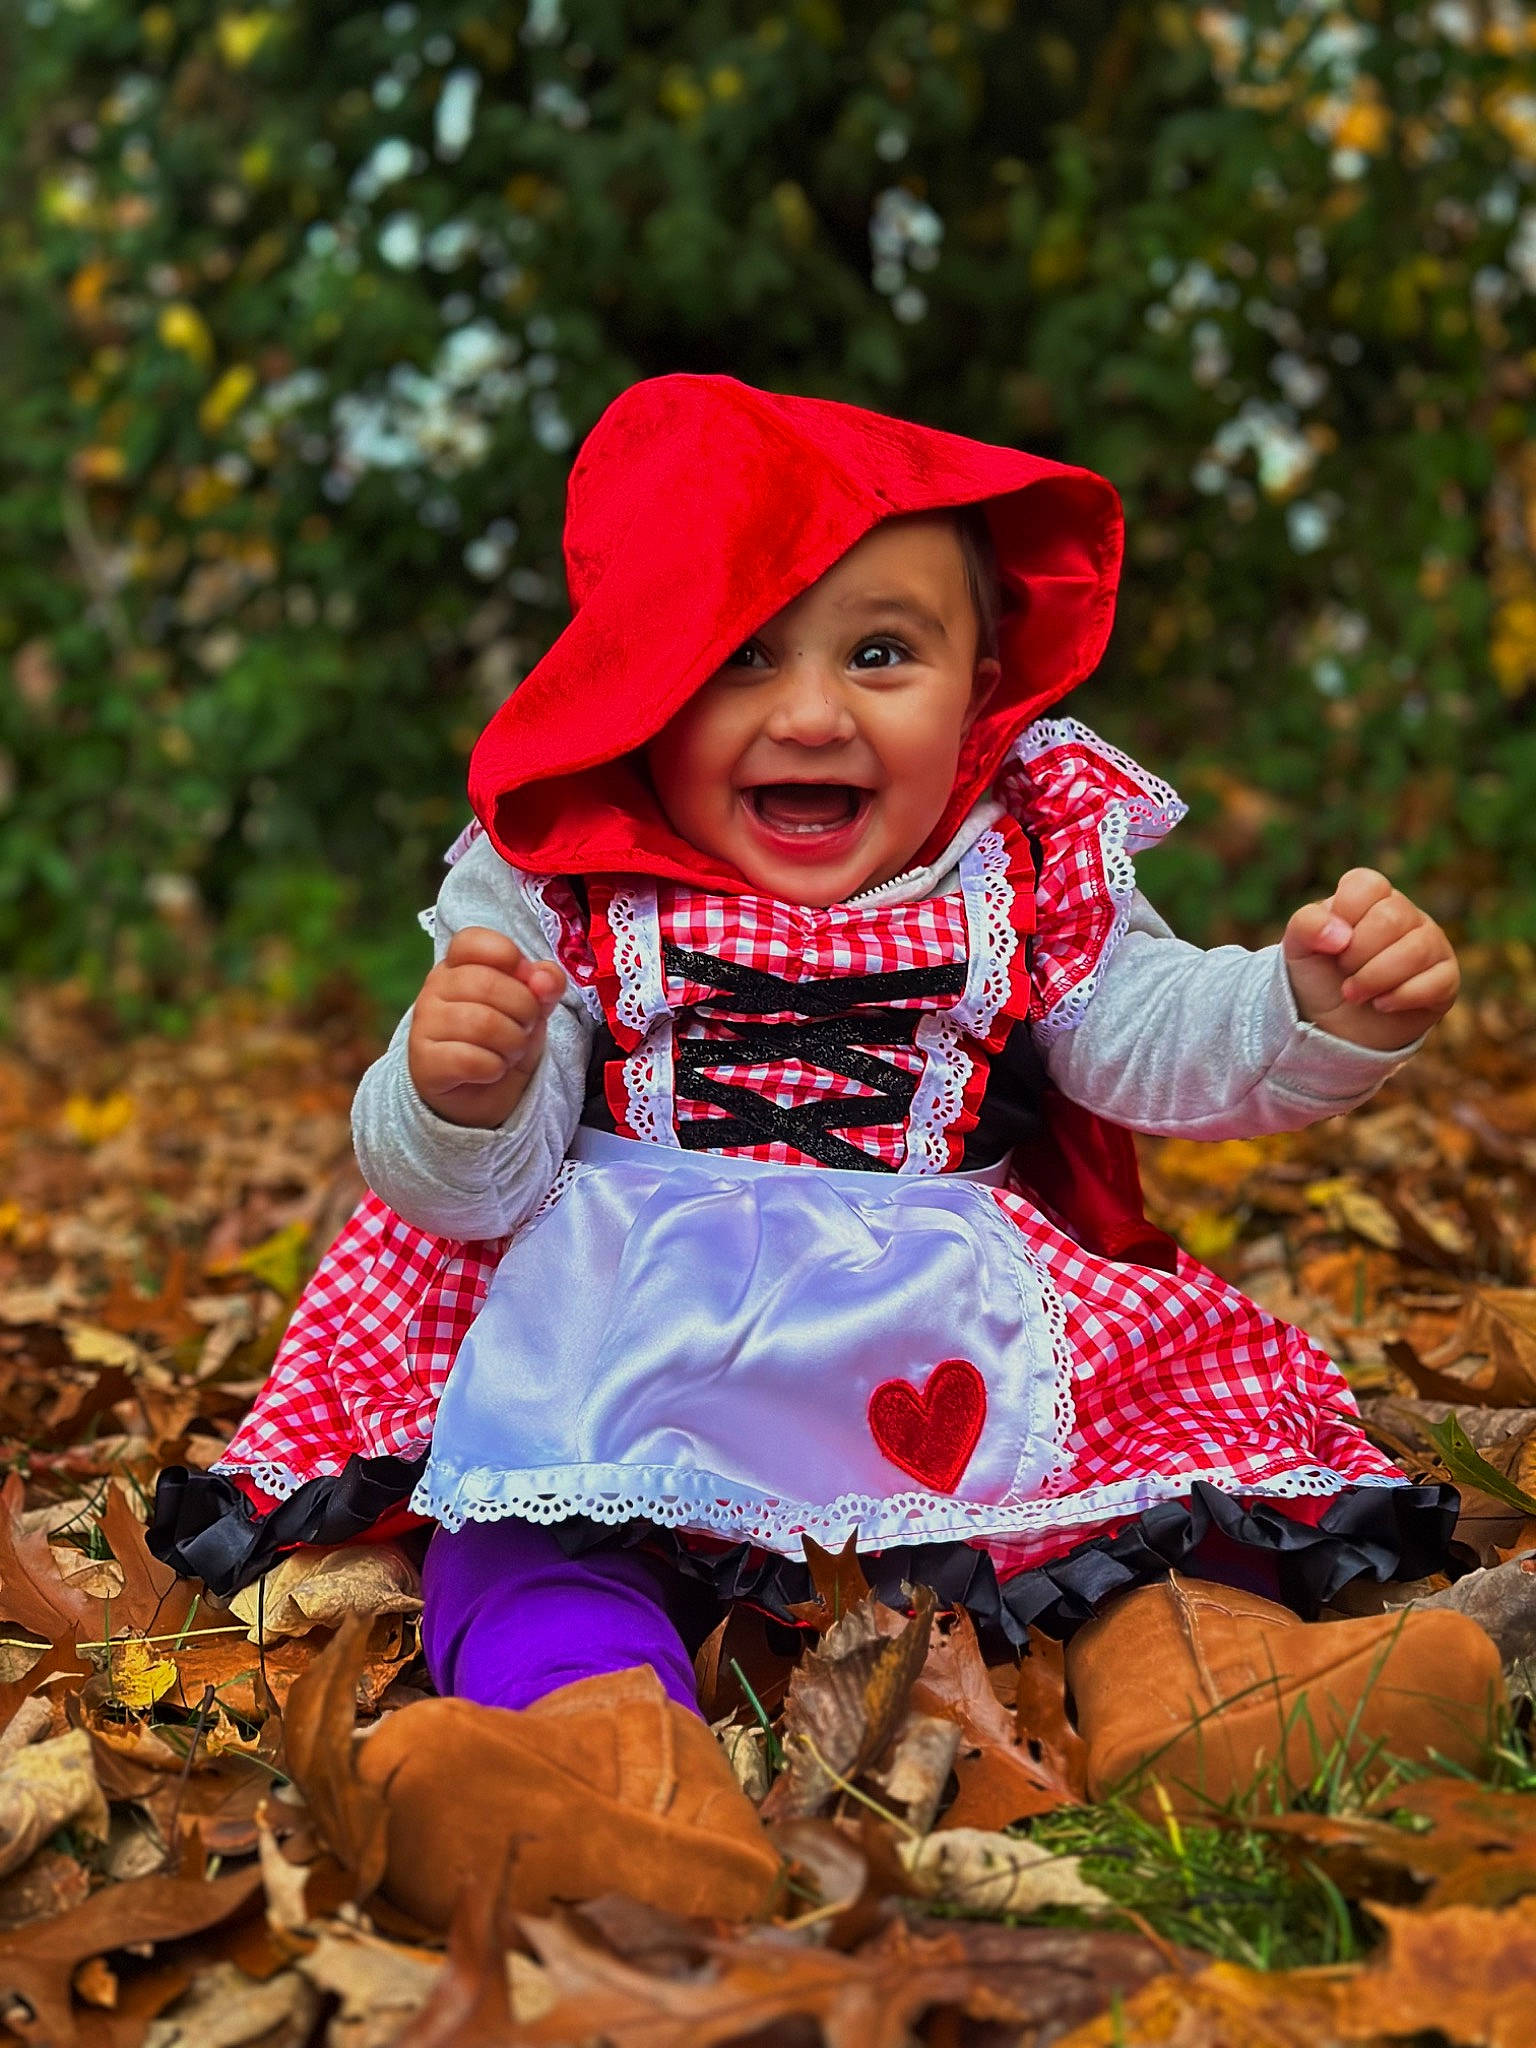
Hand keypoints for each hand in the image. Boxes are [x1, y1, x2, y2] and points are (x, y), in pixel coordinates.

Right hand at [408, 927, 566, 1127]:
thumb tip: (545, 979)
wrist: (479, 1095)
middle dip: (524, 1010)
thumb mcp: (532, 1007)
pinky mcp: (424, 1063)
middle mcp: (434, 989)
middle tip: (525, 1028)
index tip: (527, 982)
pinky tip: (492, 1070)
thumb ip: (545, 984)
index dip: (508, 956)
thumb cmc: (502, 1040)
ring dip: (512, 1043)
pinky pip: (470, 1059)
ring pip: (482, 1023)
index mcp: (458, 966)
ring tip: (510, 1051)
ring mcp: (425, 1025)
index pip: (471, 941)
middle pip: (487, 983)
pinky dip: (495, 1068)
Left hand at [1282, 868, 1458, 1051]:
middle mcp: (1406, 915)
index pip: (1368, 884)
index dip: (1344, 915)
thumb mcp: (1299, 948)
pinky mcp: (1446, 979)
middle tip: (1343, 972)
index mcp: (1371, 897)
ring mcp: (1431, 944)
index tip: (1331, 943)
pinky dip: (1400, 997)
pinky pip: (1436, 981)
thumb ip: (1307, 925)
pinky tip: (1381, 1005)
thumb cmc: (1319, 978)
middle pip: (1393, 917)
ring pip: (1417, 949)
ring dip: (1375, 977)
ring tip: (1353, 994)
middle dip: (1357, 953)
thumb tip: (1341, 935)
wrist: (1333, 1026)